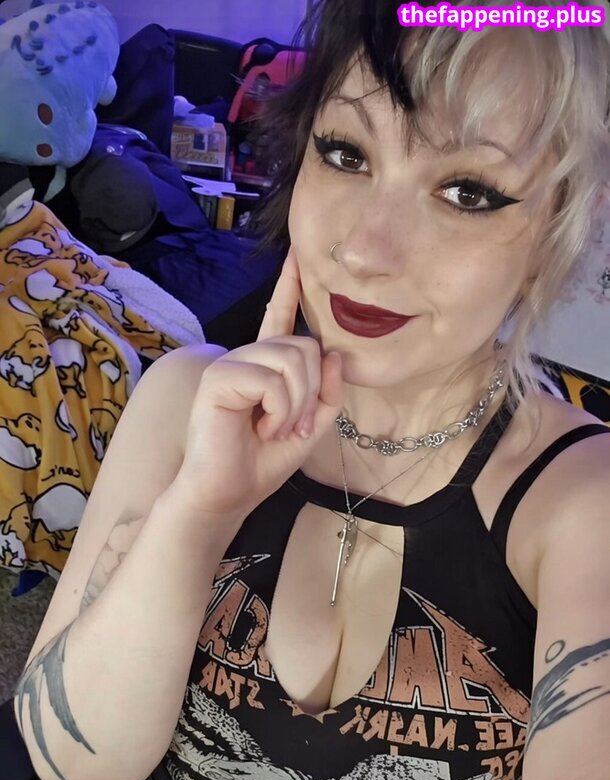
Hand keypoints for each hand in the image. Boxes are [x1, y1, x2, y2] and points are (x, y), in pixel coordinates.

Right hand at [175, 249, 342, 520]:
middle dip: (310, 393)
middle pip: (305, 346)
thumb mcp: (310, 428)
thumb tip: (334, 352)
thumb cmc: (261, 463)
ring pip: (292, 360)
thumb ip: (326, 393)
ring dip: (296, 405)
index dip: (289, 287)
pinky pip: (271, 380)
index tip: (297, 255)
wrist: (225, 494)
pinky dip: (279, 411)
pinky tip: (261, 429)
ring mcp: (230, 364)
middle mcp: (247, 358)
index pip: (280, 318)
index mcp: (265, 367)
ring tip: (275, 430)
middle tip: (290, 427)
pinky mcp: (219, 377)